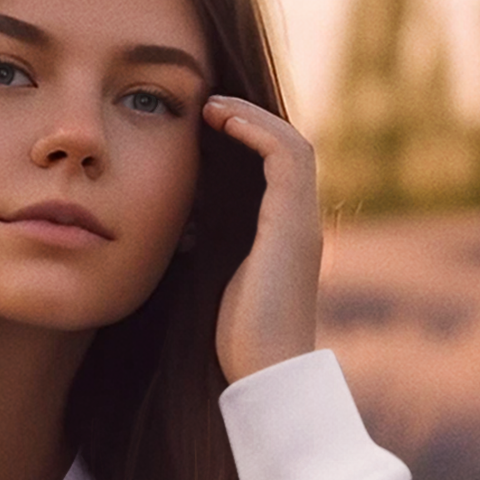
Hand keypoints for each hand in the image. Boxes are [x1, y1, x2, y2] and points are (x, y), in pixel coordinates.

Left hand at [203, 94, 322, 384]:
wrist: (264, 373)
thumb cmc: (235, 341)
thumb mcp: (213, 279)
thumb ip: (207, 247)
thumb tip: (178, 227)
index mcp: (282, 235)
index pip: (272, 169)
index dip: (243, 140)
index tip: (202, 126)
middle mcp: (299, 222)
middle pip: (285, 149)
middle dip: (248, 121)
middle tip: (205, 105)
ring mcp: (302, 221)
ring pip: (291, 144)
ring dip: (252, 117)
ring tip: (212, 105)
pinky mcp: (295, 223)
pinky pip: (286, 156)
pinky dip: (257, 130)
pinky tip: (223, 119)